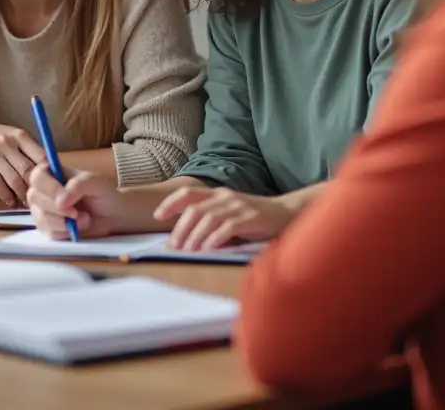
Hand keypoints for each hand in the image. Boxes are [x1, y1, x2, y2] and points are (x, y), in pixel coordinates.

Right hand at [0, 118, 46, 206]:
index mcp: (20, 135)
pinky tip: (11, 203)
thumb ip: (28, 150)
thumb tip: (48, 172)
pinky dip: (6, 196)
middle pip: (28, 170)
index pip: (40, 155)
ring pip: (13, 179)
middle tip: (42, 200)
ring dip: (22, 195)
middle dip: (36, 188)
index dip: (49, 173)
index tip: (53, 186)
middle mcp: (8, 143)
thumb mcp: (12, 136)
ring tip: (27, 205)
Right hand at [27, 164, 122, 238]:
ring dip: (64, 222)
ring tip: (83, 219)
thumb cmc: (102, 193)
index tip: (65, 200)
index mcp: (52, 172)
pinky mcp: (47, 227)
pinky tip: (76, 227)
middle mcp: (43, 190)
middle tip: (77, 212)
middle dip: (58, 209)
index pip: (38, 176)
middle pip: (34, 197)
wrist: (111, 216)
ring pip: (41, 217)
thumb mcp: (95, 183)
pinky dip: (65, 232)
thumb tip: (59, 202)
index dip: (49, 188)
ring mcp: (42, 209)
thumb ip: (77, 186)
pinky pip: (48, 232)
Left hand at [154, 186, 292, 250]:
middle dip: (180, 227)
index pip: (188, 192)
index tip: (157, 216)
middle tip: (173, 245)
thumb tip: (186, 241)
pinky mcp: (250, 218)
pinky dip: (215, 238)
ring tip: (187, 251)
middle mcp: (225, 197)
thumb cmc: (254, 219)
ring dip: (194, 235)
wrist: (287, 213)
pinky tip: (208, 249)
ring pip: (208, 217)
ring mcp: (238, 206)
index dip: (170, 202)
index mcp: (217, 194)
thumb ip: (211, 223)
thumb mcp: (230, 215)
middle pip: (194, 208)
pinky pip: (228, 227)